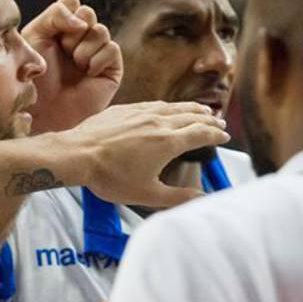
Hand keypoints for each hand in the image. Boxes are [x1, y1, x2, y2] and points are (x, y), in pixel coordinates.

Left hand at [22, 0, 122, 133]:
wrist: (41, 110)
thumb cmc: (34, 76)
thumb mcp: (36, 36)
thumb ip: (56, 15)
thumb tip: (84, 21)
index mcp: (60, 29)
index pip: (72, 3)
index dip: (65, 14)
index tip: (53, 33)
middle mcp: (79, 40)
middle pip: (88, 13)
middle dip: (74, 30)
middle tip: (64, 50)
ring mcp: (96, 54)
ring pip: (100, 30)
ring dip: (84, 47)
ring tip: (75, 64)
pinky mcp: (110, 71)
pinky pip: (112, 49)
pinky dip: (98, 59)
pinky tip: (88, 73)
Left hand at [60, 101, 229, 207]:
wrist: (77, 154)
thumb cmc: (110, 177)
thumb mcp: (147, 194)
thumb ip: (178, 197)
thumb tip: (203, 198)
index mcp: (168, 142)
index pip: (201, 133)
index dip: (216, 134)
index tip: (224, 136)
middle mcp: (159, 122)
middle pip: (191, 116)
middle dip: (208, 119)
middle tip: (218, 121)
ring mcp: (141, 112)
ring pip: (173, 107)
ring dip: (191, 109)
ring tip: (201, 110)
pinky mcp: (125, 109)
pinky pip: (153, 103)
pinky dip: (168, 106)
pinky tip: (167, 108)